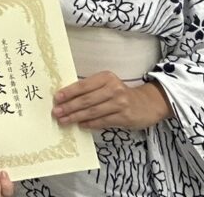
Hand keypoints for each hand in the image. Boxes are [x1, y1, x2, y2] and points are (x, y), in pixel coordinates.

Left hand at [53, 72, 172, 128]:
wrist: (147, 103)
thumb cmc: (120, 93)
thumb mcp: (107, 85)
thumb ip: (91, 89)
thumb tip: (67, 98)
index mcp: (106, 77)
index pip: (83, 85)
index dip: (69, 92)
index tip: (57, 98)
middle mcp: (113, 88)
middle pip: (86, 99)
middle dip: (69, 107)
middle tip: (56, 112)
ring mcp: (120, 103)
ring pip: (93, 111)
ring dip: (76, 117)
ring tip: (64, 120)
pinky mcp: (125, 117)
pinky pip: (103, 121)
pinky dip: (90, 123)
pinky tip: (81, 125)